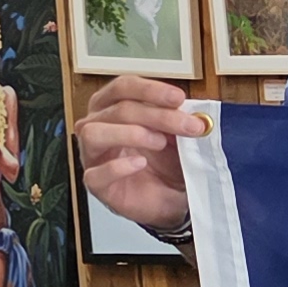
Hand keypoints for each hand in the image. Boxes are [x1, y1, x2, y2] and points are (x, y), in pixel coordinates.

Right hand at [74, 74, 208, 233]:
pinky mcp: (96, 184)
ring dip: (131, 133)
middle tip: (187, 126)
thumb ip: (179, 119)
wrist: (172, 199)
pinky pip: (96, 173)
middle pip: (118, 109)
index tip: (178, 98)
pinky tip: (139, 164)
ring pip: (95, 133)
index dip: (150, 90)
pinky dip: (118, 167)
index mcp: (113, 106)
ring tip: (159, 143)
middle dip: (157, 115)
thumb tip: (195, 112)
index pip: (122, 87)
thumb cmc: (167, 162)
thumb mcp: (177, 135)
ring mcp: (92, 156)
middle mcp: (97, 126)